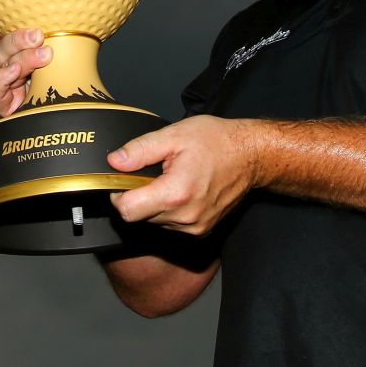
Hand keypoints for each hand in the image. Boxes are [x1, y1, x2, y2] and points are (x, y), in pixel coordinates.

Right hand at [0, 2, 53, 117]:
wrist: (48, 104)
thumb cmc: (44, 71)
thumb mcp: (43, 48)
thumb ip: (44, 33)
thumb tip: (64, 13)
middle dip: (16, 39)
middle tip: (37, 35)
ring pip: (0, 66)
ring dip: (23, 58)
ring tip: (43, 55)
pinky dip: (5, 78)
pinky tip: (16, 71)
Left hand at [106, 116, 262, 235]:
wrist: (251, 156)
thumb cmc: (218, 142)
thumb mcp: (174, 136)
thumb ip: (140, 150)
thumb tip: (114, 161)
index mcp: (175, 193)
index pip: (127, 211)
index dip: (118, 194)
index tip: (124, 181)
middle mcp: (185, 217)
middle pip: (140, 216)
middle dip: (140, 195)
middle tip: (155, 172)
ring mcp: (195, 227)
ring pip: (154, 221)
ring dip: (155, 202)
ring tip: (173, 179)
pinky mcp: (201, 230)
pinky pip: (172, 224)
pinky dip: (170, 209)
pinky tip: (183, 189)